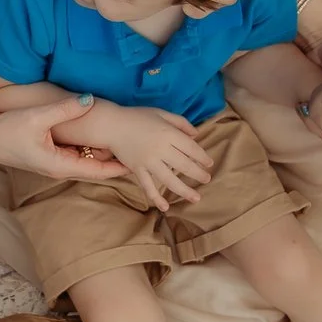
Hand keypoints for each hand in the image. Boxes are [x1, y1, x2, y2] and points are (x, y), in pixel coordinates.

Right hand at [0, 93, 130, 181]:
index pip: (99, 171)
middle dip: (116, 161)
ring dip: (103, 155)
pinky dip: (89, 149)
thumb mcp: (36, 118)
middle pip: (95, 168)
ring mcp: (52, 163)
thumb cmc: (5, 130)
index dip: (121, 167)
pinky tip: (99, 138)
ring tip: (126, 144)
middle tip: (140, 151)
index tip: (141, 161)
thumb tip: (91, 100)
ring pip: (85, 161)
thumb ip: (65, 109)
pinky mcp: (46, 155)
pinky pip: (74, 155)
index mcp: (60, 165)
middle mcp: (59, 168)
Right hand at [95, 104, 215, 210]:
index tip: (209, 163)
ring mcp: (148, 161)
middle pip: (184, 165)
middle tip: (207, 179)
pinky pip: (148, 186)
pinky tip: (165, 207)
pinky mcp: (137, 169)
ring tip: (196, 198)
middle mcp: (161, 149)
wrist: (111, 124)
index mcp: (168, 133)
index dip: (202, 157)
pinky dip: (156, 198)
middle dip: (198, 174)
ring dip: (185, 190)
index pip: (191, 148)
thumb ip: (180, 123)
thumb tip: (196, 135)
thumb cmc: (137, 116)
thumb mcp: (162, 113)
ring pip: (170, 180)